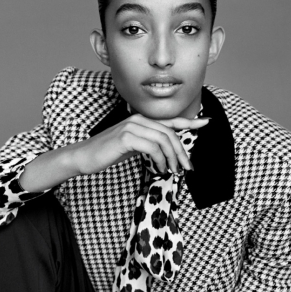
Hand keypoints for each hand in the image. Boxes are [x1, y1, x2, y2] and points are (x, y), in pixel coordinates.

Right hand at [70, 114, 208, 175]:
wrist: (84, 156)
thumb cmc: (107, 153)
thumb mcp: (132, 147)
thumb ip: (148, 144)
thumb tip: (165, 153)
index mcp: (141, 121)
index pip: (170, 121)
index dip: (189, 122)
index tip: (206, 123)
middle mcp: (138, 120)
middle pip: (170, 133)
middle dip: (182, 152)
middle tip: (187, 168)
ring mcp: (132, 127)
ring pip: (163, 140)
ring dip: (172, 158)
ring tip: (172, 171)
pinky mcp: (126, 137)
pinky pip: (152, 147)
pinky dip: (160, 160)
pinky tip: (159, 169)